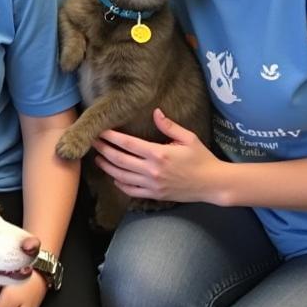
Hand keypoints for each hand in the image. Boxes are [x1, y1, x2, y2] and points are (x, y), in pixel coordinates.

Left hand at [93, 108, 218, 203]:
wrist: (214, 184)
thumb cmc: (202, 158)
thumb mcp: (188, 138)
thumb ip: (169, 125)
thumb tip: (155, 111)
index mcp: (159, 154)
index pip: (128, 144)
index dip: (111, 137)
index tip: (100, 130)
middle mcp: (153, 171)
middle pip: (120, 159)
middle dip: (103, 150)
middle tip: (92, 142)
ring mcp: (153, 185)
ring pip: (122, 176)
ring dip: (107, 167)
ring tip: (97, 158)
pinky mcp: (156, 195)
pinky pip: (132, 191)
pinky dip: (120, 184)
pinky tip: (114, 176)